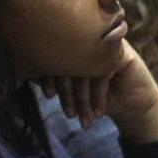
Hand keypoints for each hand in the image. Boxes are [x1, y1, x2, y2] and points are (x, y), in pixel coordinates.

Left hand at [40, 39, 157, 141]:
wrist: (131, 105)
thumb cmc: (96, 97)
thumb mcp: (72, 92)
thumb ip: (53, 80)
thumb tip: (27, 75)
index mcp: (74, 45)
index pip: (56, 57)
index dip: (50, 77)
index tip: (48, 96)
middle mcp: (90, 40)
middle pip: (71, 62)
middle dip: (67, 92)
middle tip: (68, 113)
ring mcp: (106, 44)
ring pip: (87, 68)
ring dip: (83, 97)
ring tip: (79, 117)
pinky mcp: (122, 53)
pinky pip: (105, 72)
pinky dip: (99, 95)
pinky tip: (98, 112)